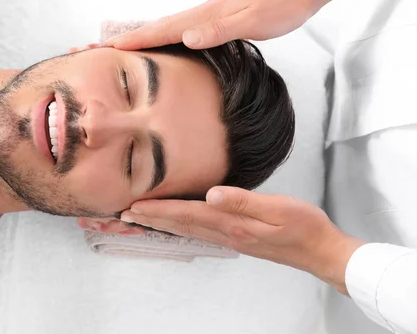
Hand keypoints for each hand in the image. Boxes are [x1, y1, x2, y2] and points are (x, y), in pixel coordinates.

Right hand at [105, 0, 372, 50]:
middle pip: (155, 27)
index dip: (133, 42)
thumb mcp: (251, 22)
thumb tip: (186, 37)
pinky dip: (162, 37)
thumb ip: (219, 30)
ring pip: (165, 28)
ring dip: (141, 38)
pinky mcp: (214, 19)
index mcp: (204, 17)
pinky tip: (162, 44)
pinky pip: (179, 29)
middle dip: (125, 40)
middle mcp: (200, 14)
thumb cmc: (279, 8)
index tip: (107, 50)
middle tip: (99, 48)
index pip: (161, 31)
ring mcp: (206, 15)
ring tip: (119, 48)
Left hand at [121, 186, 365, 294]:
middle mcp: (227, 233)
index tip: (133, 207)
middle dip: (151, 218)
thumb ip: (243, 201)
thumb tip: (211, 193)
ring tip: (141, 219)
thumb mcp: (279, 208)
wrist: (321, 251)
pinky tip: (177, 224)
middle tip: (123, 215)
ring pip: (188, 230)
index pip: (187, 214)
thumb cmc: (304, 226)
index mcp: (232, 223)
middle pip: (181, 225)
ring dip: (162, 224)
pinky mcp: (238, 238)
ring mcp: (232, 238)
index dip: (159, 210)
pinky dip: (181, 227)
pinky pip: (201, 232)